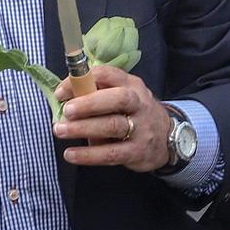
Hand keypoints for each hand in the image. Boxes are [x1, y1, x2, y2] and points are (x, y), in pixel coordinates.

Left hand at [52, 66, 173, 173]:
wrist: (168, 138)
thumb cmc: (134, 113)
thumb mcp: (123, 96)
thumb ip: (98, 93)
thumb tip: (63, 97)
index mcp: (131, 85)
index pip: (107, 75)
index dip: (82, 81)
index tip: (61, 92)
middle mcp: (139, 103)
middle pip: (117, 99)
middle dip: (89, 103)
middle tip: (66, 111)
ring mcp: (141, 128)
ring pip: (113, 126)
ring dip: (83, 128)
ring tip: (60, 130)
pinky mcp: (137, 152)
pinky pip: (112, 153)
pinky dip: (89, 155)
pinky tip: (71, 154)